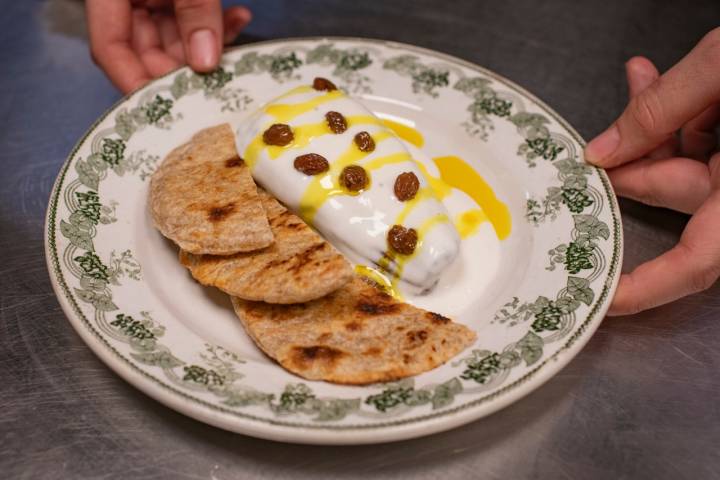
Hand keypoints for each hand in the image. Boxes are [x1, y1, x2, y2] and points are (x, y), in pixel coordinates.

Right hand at [86, 0, 251, 93]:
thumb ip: (194, 11)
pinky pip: (190, 16)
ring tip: (237, 52)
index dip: (138, 84)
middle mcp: (126, 1)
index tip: (170, 111)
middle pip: (147, 51)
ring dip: (208, 46)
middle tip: (216, 88)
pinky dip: (215, 22)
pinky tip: (239, 19)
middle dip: (185, 71)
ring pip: (175, 37)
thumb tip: (206, 62)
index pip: (110, 50)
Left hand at [585, 28, 719, 315]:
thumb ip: (662, 109)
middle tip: (602, 142)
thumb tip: (602, 152)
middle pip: (681, 194)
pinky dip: (686, 111)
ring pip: (693, 161)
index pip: (697, 260)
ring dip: (660, 122)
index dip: (648, 286)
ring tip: (642, 79)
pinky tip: (658, 79)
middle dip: (640, 161)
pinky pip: (711, 140)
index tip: (605, 298)